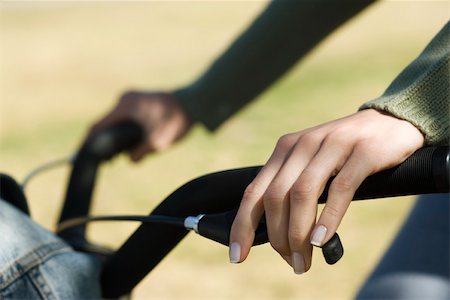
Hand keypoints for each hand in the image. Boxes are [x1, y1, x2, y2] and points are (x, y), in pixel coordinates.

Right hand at [89, 91, 192, 160]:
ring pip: (118, 122)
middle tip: (109, 160)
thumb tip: (130, 160)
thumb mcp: (157, 142)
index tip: (81, 155)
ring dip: (119, 136)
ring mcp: (132, 98)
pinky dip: (127, 130)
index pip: (98, 126)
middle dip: (107, 142)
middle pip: (107, 124)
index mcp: (124, 106)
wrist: (195, 103)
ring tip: (126, 152)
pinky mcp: (140, 101)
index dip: (88, 142)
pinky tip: (135, 142)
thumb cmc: (176, 120)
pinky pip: (127, 118)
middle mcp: (124, 99)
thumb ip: (139, 153)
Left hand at [229, 109, 423, 273]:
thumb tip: (276, 231)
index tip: (238, 256)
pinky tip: (322, 240)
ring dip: (298, 234)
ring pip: (302, 194)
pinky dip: (328, 218)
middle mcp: (302, 145)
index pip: (254, 192)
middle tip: (292, 263)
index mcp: (285, 150)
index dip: (243, 226)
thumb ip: (291, 187)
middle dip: (278, 238)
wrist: (390, 122)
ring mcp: (332, 145)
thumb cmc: (345, 152)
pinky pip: (340, 189)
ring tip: (303, 261)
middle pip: (276, 197)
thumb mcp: (311, 164)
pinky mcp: (362, 152)